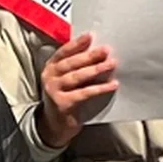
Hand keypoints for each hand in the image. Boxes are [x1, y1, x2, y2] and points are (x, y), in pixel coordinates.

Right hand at [37, 33, 117, 148]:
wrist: (55, 125)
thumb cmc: (66, 97)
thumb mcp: (66, 80)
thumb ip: (76, 67)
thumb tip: (99, 53)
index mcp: (51, 67)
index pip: (63, 52)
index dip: (77, 44)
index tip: (90, 36)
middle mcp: (50, 76)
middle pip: (71, 63)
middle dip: (90, 55)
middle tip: (106, 50)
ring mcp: (54, 90)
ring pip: (77, 77)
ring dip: (95, 69)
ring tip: (111, 64)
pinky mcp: (62, 103)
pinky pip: (84, 93)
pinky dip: (99, 88)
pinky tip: (112, 85)